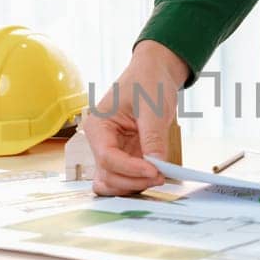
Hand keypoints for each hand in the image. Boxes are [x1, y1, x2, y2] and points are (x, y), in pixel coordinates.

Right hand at [83, 40, 189, 194]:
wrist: (155, 73)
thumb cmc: (148, 81)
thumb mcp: (152, 107)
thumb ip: (153, 137)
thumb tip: (156, 163)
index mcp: (98, 126)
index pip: (107, 157)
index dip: (130, 169)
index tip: (154, 170)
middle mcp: (100, 142)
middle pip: (108, 175)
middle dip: (133, 180)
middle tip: (161, 176)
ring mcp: (112, 151)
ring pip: (113, 182)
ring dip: (133, 185)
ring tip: (158, 177)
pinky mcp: (125, 156)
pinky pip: (125, 178)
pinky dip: (137, 182)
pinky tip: (155, 176)